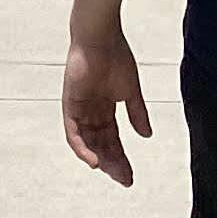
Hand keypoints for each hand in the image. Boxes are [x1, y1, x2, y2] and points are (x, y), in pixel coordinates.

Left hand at [61, 25, 149, 182]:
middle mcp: (90, 112)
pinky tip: (94, 161)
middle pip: (100, 145)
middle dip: (112, 163)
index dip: (121, 158)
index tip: (130, 176)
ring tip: (113, 173)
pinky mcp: (70, 105)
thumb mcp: (130, 91)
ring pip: (87, 143)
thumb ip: (137, 113)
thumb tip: (147, 135)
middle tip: (124, 179)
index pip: (112, 139)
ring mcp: (79, 110)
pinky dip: (82, 149)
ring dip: (99, 159)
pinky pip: (73, 134)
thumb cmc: (116, 57)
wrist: (101, 38)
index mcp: (104, 108)